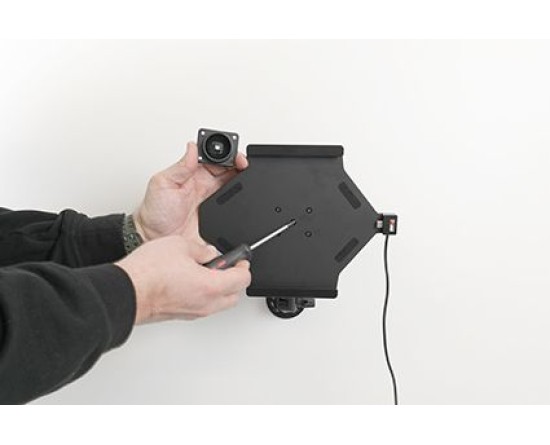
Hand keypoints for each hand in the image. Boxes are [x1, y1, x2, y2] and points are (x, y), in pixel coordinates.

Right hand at [116, 236, 250, 323]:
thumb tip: (208, 252)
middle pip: (234, 295)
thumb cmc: (149, 272)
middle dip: (234, 280)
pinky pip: (201, 306)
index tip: (240, 259)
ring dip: (218, 289)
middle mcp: (205, 304)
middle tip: (227, 266)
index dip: (244, 266)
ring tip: (206, 271)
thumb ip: (201, 249)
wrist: (127, 291)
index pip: (242, 279)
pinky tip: (191, 280)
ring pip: (218, 303)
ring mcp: (192, 312)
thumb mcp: (181, 245)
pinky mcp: (179, 315)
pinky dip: (203, 295)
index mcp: (211, 286)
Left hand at [133, 142, 247, 241]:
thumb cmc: (155, 212)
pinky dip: (241, 201)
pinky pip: (234, 207)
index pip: (214, 157)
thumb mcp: (163, 183)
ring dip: (243, 180)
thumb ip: (180, 166)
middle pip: (229, 169)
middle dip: (239, 163)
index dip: (226, 152)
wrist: (154, 238)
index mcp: (193, 173)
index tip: (233, 154)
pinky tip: (243, 198)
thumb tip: (193, 147)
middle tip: (243, 165)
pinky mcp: (219, 217)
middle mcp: (205, 185)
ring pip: (235, 185)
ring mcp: (213, 201)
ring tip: (246, 177)